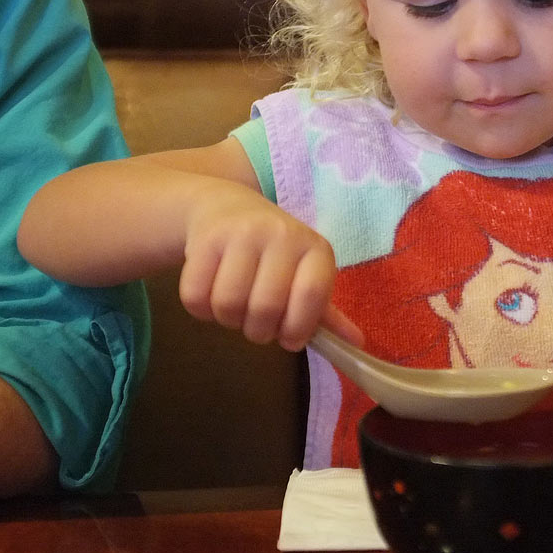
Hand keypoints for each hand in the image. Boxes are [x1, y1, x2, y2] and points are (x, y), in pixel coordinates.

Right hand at [178, 181, 350, 350]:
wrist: (226, 207)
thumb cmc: (274, 252)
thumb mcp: (305, 274)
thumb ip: (325, 312)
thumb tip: (357, 344)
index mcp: (315, 248)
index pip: (312, 294)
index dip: (298, 327)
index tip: (288, 338)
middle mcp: (282, 234)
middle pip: (266, 307)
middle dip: (258, 331)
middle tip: (257, 323)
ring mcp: (243, 233)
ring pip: (228, 305)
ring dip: (228, 321)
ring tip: (235, 307)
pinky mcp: (206, 238)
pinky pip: (196, 296)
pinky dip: (201, 310)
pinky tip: (211, 294)